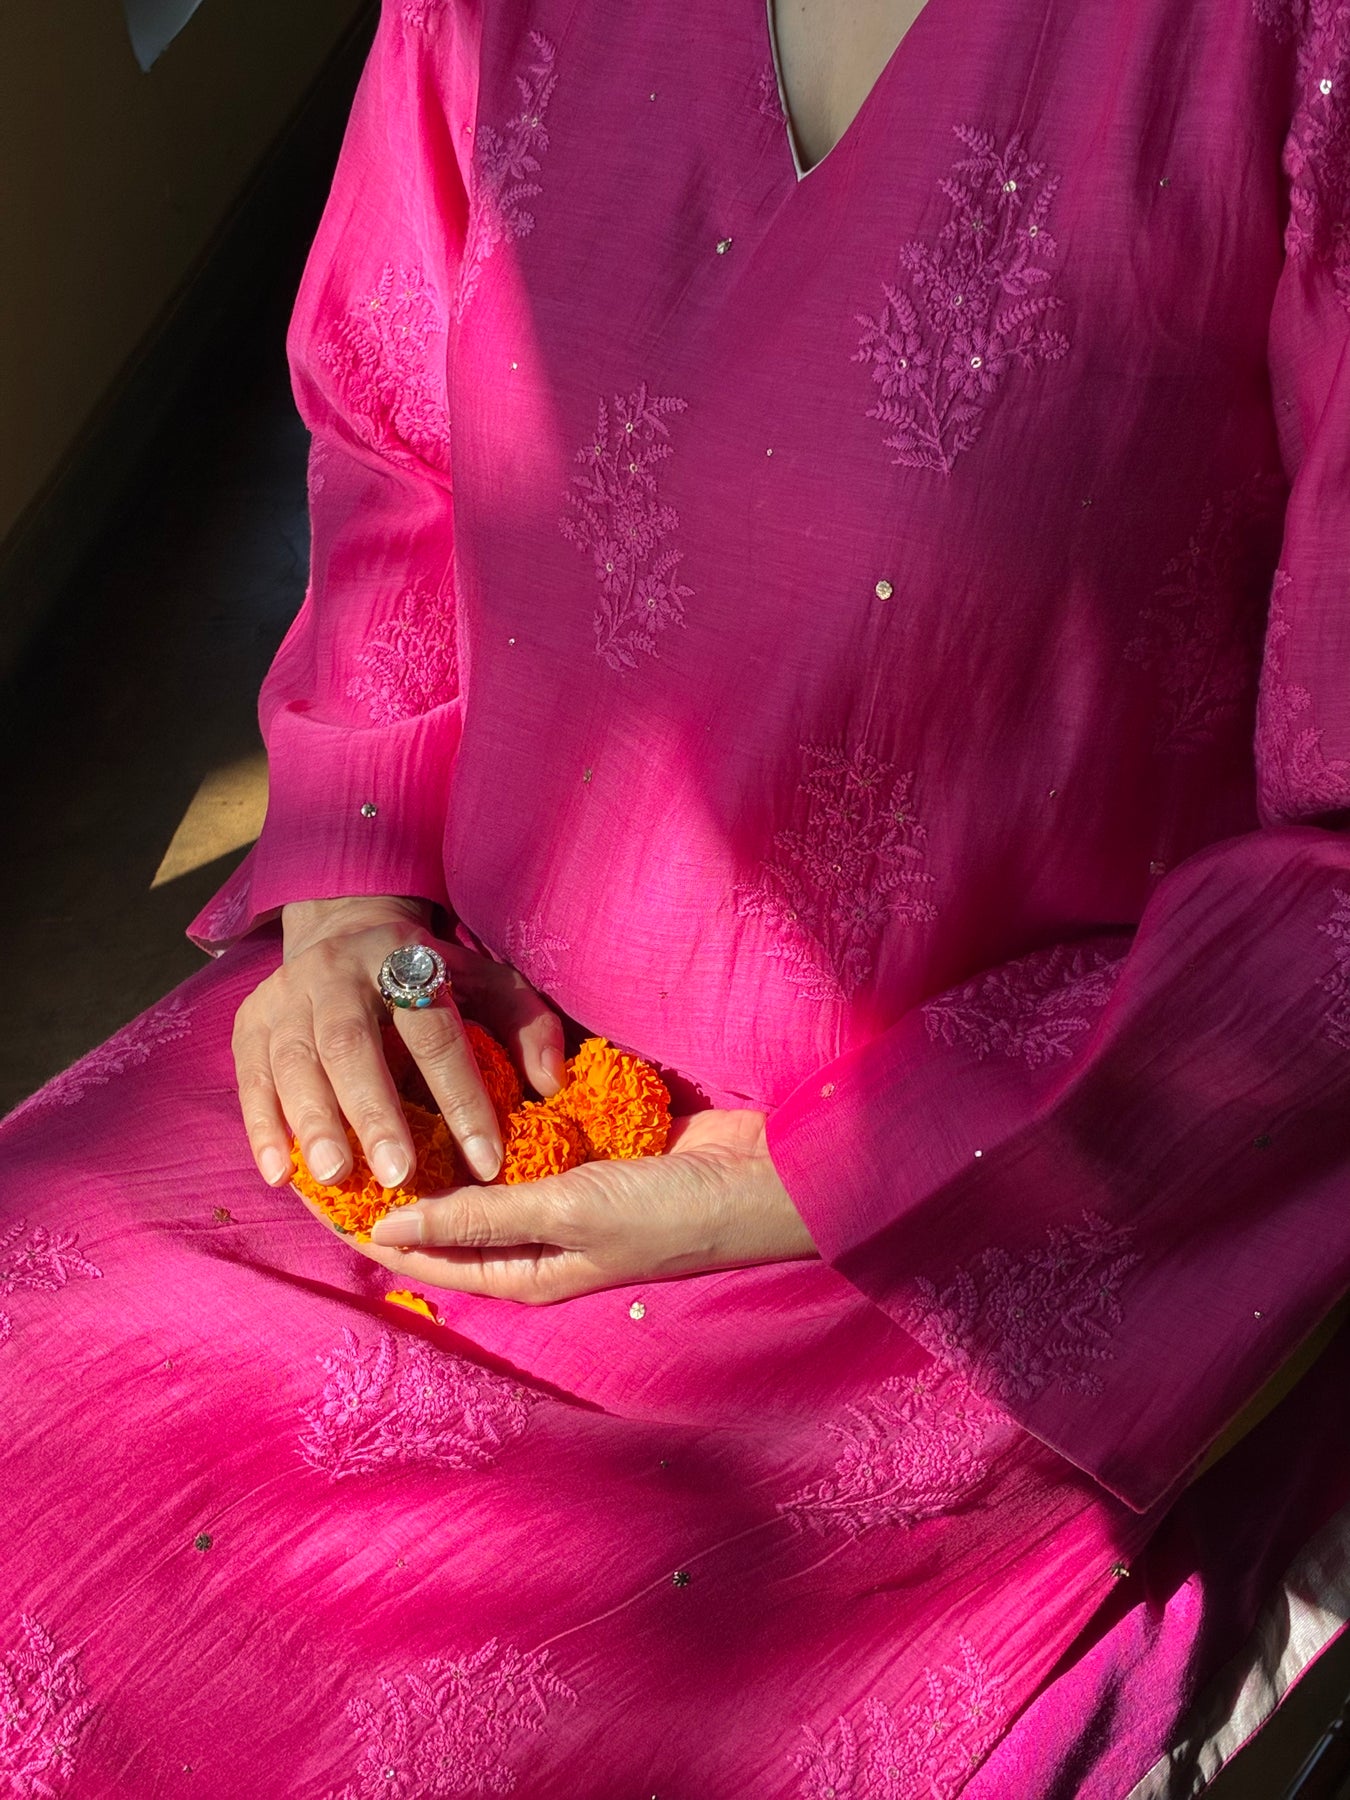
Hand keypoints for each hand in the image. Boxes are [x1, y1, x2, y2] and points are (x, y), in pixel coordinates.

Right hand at [232, 894, 565, 1191]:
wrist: (343, 931)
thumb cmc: (430, 978)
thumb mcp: (488, 983)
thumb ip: (528, 1027)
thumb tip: (550, 1084)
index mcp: (404, 958)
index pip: (435, 1032)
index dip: (462, 1097)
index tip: (487, 1163)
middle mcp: (337, 972)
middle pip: (350, 1043)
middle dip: (374, 1111)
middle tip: (398, 1174)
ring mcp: (285, 995)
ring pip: (293, 1060)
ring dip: (312, 1122)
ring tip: (336, 1178)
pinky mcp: (248, 1023)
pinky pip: (250, 1077)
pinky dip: (261, 1127)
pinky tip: (280, 1175)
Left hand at [292, 1105, 819, 1301]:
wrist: (763, 1177)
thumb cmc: (666, 1211)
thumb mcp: (567, 1214)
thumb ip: (482, 1216)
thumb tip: (390, 1229)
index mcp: (529, 1272)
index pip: (429, 1255)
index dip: (375, 1228)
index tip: (320, 1193)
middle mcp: (541, 1236)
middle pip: (455, 1211)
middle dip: (405, 1178)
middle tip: (352, 1128)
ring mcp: (569, 1191)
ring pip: (490, 1168)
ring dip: (450, 1140)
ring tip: (395, 1094)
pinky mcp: (595, 1150)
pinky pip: (533, 1135)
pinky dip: (503, 1113)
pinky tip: (470, 1076)